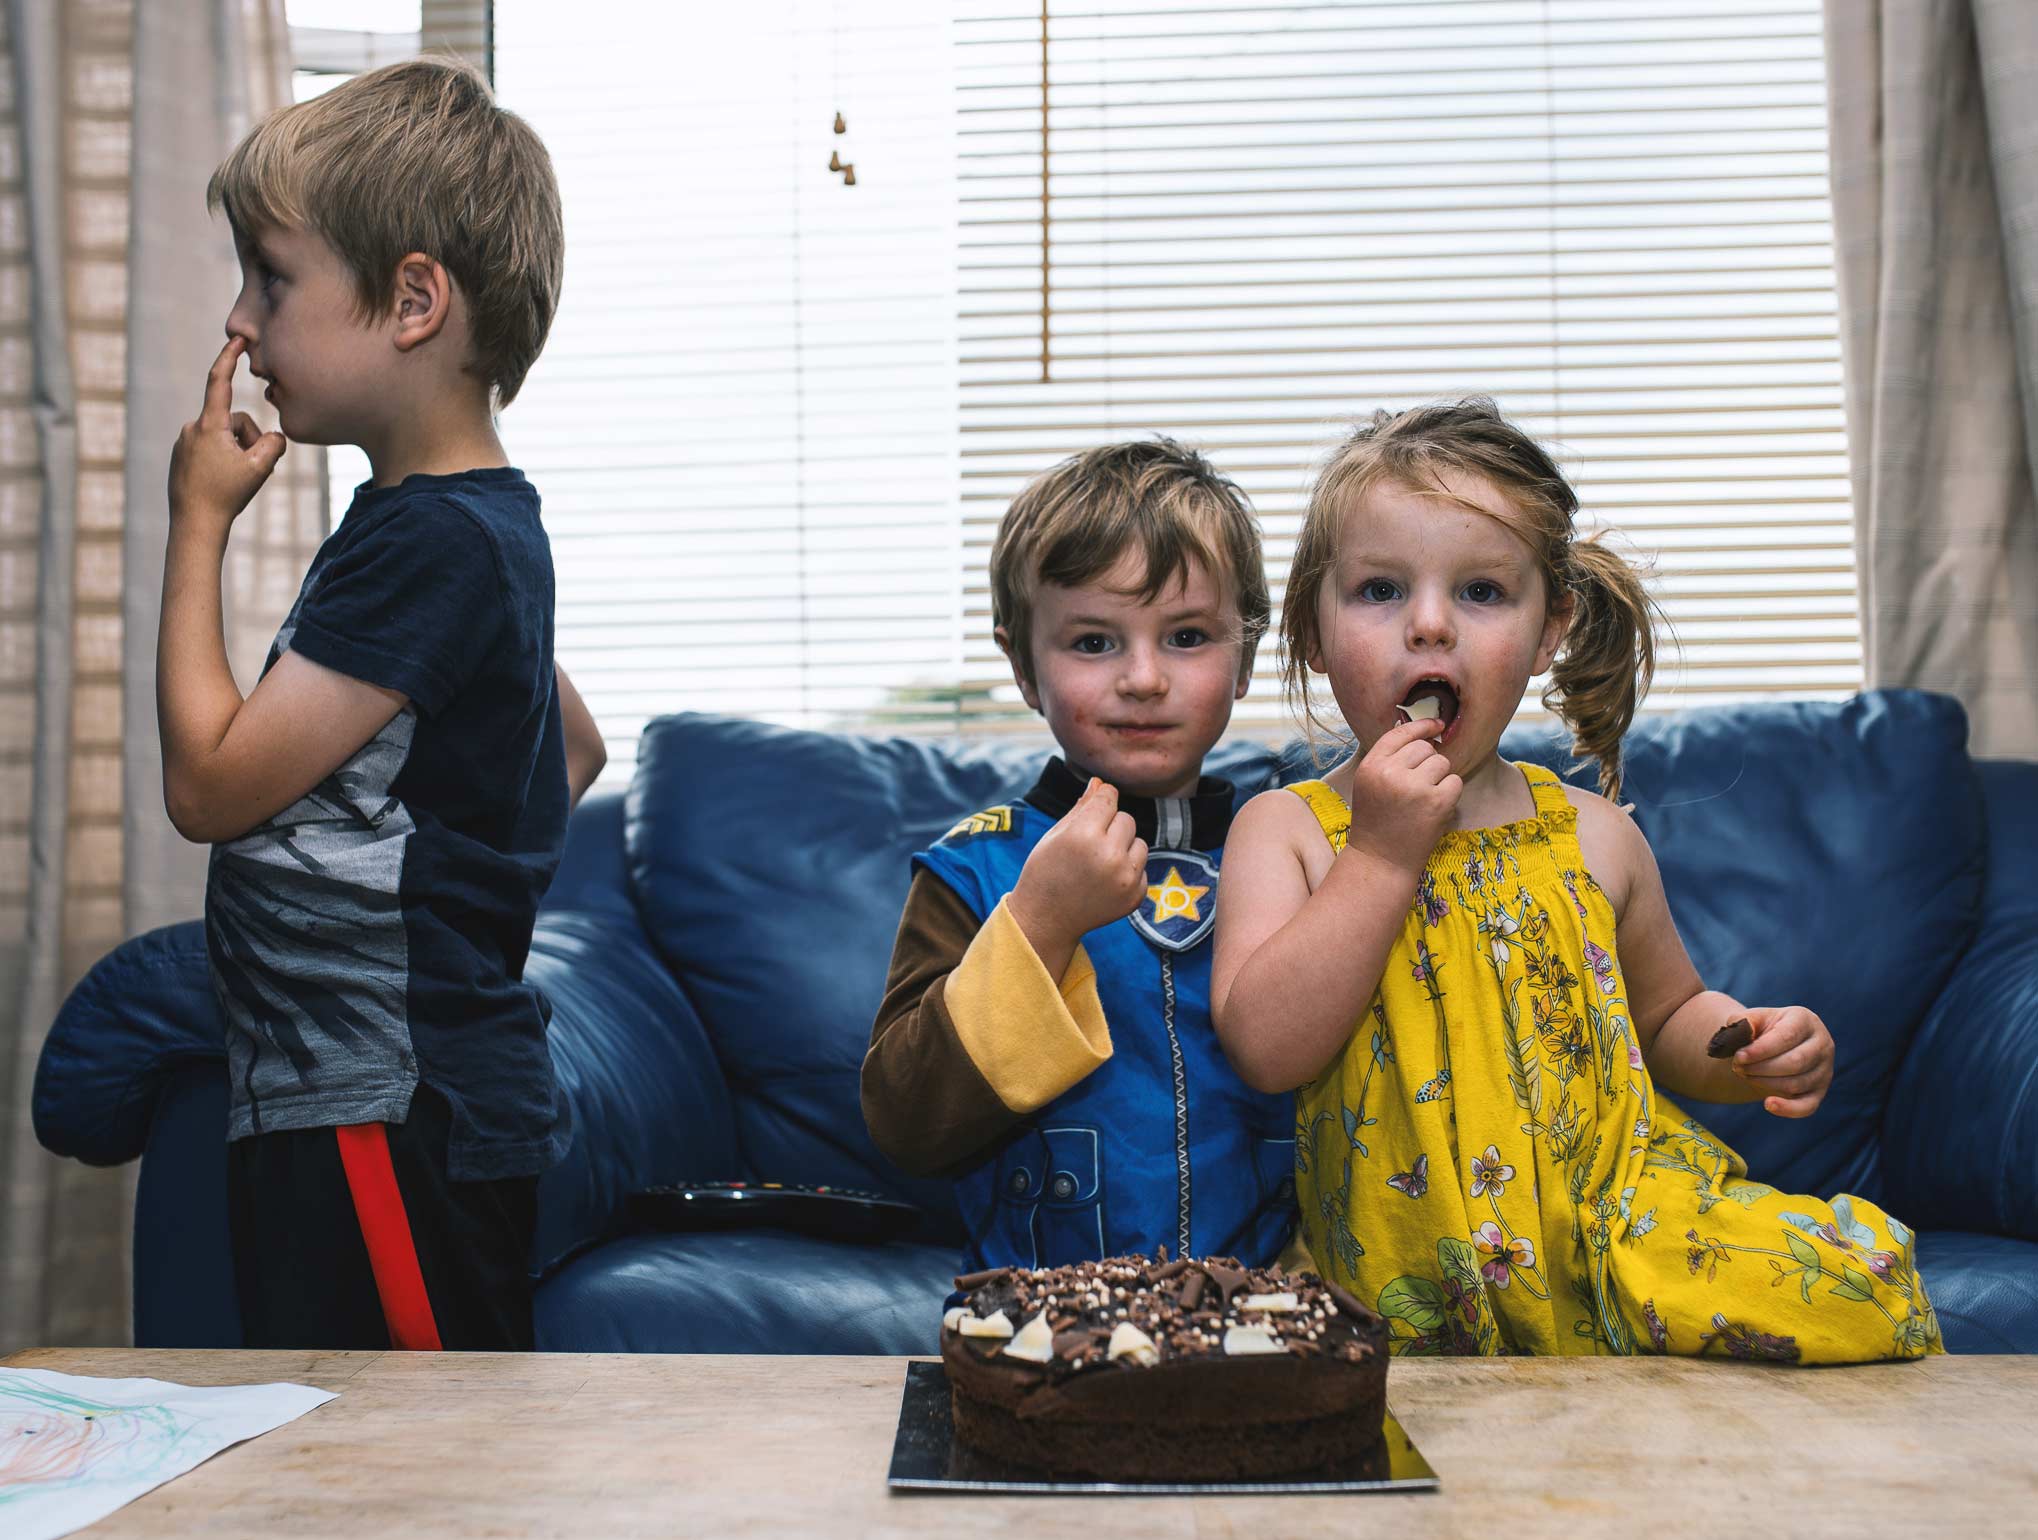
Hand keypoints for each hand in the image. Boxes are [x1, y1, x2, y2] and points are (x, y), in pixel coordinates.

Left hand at [168, 338, 285, 530]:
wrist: (194, 524)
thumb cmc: (226, 496)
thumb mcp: (260, 468)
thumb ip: (275, 444)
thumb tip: (274, 435)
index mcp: (209, 425)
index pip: (219, 381)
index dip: (229, 357)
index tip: (237, 338)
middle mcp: (192, 428)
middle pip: (233, 421)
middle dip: (249, 440)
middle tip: (253, 469)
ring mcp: (184, 443)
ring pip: (222, 437)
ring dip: (236, 452)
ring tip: (236, 480)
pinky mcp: (181, 457)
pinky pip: (209, 449)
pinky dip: (222, 461)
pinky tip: (222, 484)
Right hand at [1009, 777, 1149, 945]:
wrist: (1046, 919)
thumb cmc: (1045, 871)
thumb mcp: (1056, 834)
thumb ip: (1082, 807)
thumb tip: (1100, 782)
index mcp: (1085, 835)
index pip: (1109, 797)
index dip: (1100, 800)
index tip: (1092, 810)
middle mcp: (1109, 856)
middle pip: (1126, 819)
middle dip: (1110, 825)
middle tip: (1088, 844)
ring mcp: (1126, 879)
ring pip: (1139, 842)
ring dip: (1123, 847)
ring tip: (1098, 862)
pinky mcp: (1135, 896)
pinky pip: (1142, 868)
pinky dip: (1128, 871)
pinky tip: (1104, 881)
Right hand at [1343, 718, 1462, 872]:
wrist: (1381, 861)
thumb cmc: (1377, 823)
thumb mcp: (1370, 785)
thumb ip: (1388, 760)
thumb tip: (1422, 734)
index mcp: (1371, 766)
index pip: (1400, 733)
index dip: (1421, 726)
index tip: (1436, 724)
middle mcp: (1390, 773)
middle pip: (1424, 748)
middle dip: (1428, 763)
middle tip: (1419, 786)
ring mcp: (1414, 787)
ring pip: (1442, 763)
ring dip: (1440, 778)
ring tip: (1424, 800)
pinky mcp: (1436, 802)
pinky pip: (1454, 782)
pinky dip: (1450, 794)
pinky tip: (1435, 809)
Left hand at [1731, 1005, 1834, 1117]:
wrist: (1771, 1047)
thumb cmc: (1761, 1031)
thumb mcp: (1752, 1020)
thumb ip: (1743, 1022)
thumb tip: (1739, 1032)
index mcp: (1805, 1020)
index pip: (1786, 1037)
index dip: (1760, 1050)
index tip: (1738, 1057)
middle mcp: (1822, 1044)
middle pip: (1794, 1062)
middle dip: (1761, 1068)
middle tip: (1738, 1067)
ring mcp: (1824, 1070)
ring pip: (1796, 1083)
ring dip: (1765, 1083)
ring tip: (1745, 1075)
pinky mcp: (1819, 1092)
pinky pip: (1807, 1106)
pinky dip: (1788, 1109)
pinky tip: (1768, 1104)